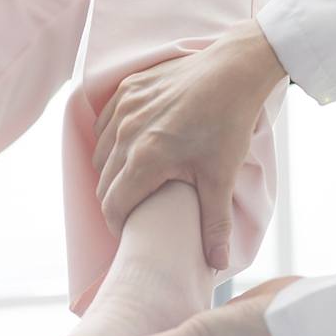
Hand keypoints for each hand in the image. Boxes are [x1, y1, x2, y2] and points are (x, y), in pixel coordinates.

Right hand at [92, 19, 286, 269]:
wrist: (235, 70)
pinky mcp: (128, 89)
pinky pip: (104, 123)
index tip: (130, 233)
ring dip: (110, 172)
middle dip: (114, 202)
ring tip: (131, 183)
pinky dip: (110, 140)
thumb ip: (215, 224)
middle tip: (133, 212)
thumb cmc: (229, 124)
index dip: (118, 225)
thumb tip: (216, 265)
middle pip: (103, 181)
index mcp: (146, 159)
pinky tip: (128, 148)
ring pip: (100, 152)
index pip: (113, 205)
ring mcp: (124, 107)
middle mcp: (126, 133)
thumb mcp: (222, 178)